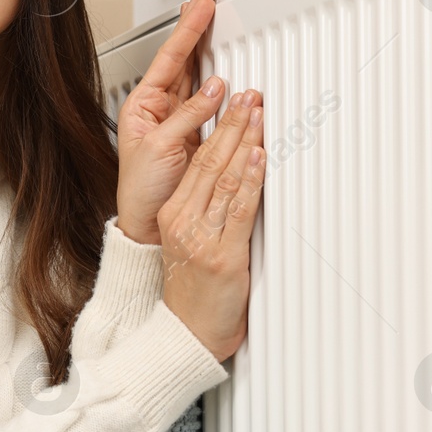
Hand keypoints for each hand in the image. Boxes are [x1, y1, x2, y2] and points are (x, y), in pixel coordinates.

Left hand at [114, 0, 227, 245]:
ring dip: (211, 52)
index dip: (186, 30)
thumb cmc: (140, 190)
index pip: (169, 59)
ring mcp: (182, 121)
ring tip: (219, 25)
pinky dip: (226, 89)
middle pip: (183, 60)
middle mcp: (161, 109)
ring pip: (200, 78)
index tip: (200, 6)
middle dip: (196, 29)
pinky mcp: (199, 137)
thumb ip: (187, 116)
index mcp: (143, 106)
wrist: (147, 223)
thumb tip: (214, 88)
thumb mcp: (159, 148)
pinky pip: (215, 106)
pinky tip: (233, 74)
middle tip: (208, 2)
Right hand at [157, 87, 265, 361]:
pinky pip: (240, 209)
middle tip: (249, 96)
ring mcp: (201, 237)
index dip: (218, 128)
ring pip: (225, 178)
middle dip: (232, 124)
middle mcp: (184, 221)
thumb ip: (208, 211)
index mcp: (173, 215)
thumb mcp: (190, 245)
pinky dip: (251, 180)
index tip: (233, 103)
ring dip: (244, 141)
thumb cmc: (194, 294)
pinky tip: (258, 158)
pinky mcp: (222, 255)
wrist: (187, 335)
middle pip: (210, 161)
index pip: (196, 161)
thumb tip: (235, 178)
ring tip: (258, 114)